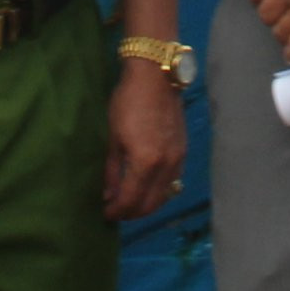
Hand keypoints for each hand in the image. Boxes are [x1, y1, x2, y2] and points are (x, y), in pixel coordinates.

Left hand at [103, 58, 188, 219]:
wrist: (156, 77)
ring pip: (164, 196)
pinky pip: (172, 182)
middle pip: (150, 204)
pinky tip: (146, 187)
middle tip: (116, 211)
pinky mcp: (183, 152)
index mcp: (145, 162)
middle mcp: (166, 166)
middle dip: (132, 213)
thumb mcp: (113, 137)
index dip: (117, 211)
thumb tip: (108, 195)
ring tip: (129, 202)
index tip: (106, 213)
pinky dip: (159, 191)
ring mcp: (178, 159)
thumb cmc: (128, 102)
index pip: (131, 200)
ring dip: (146, 204)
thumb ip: (112, 170)